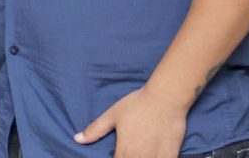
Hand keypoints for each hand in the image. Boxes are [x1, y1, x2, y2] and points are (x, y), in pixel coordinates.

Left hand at [73, 84, 187, 157]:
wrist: (166, 98)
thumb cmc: (137, 104)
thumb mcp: (112, 115)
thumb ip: (95, 130)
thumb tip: (77, 139)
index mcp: (124, 151)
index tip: (115, 156)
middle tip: (125, 153)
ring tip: (137, 154)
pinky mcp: (171, 156)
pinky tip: (152, 156)